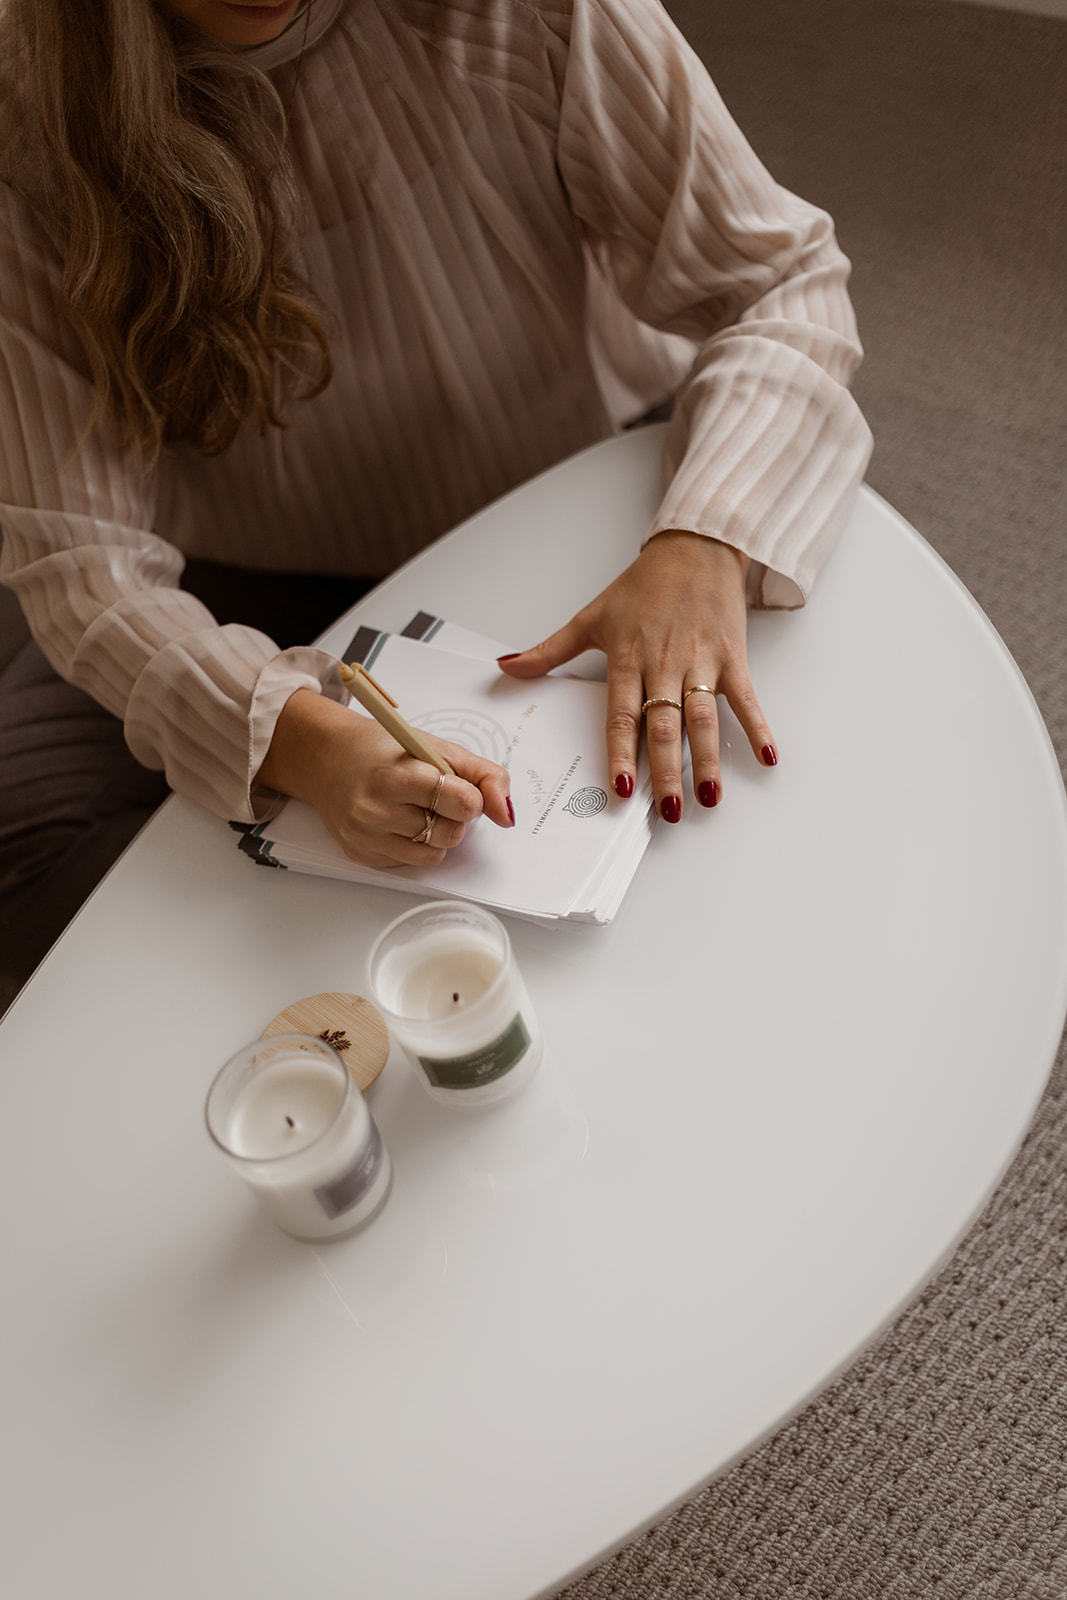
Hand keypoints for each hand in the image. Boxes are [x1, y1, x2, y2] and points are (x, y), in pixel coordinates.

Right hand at [256, 689, 513, 866]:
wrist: (327, 758)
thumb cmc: (385, 750)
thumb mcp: (438, 748)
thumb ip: (484, 776)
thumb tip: (507, 816)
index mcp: (396, 777)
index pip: (462, 803)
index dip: (469, 796)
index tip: (457, 785)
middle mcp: (376, 811)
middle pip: (452, 833)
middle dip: (454, 815)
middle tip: (435, 795)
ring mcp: (365, 838)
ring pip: (435, 854)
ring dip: (437, 833)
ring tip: (417, 808)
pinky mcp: (360, 855)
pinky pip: (411, 863)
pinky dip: (414, 844)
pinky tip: (397, 820)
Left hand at [496, 530, 776, 820]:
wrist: (695, 547)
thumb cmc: (644, 585)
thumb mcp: (592, 616)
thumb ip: (550, 650)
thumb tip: (507, 667)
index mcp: (628, 658)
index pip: (622, 714)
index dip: (622, 753)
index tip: (621, 788)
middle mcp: (665, 664)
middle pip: (664, 725)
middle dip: (666, 770)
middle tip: (667, 810)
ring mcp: (701, 663)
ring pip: (703, 719)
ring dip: (708, 759)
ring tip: (708, 796)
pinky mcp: (732, 658)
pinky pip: (746, 698)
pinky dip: (757, 726)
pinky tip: (765, 755)